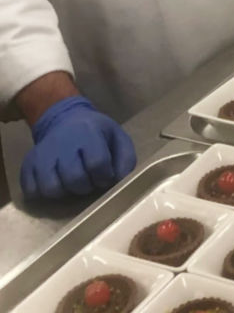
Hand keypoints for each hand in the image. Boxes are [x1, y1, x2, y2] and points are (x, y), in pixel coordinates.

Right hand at [20, 95, 136, 200]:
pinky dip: (42, 193)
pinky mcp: (28, 164)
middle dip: (86, 186)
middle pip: (74, 179)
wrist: (64, 119)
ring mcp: (43, 154)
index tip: (105, 176)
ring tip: (71, 183)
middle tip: (88, 180)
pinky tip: (55, 183)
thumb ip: (125, 159)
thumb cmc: (95, 133)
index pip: (97, 163)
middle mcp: (63, 142)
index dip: (104, 176)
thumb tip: (120, 182)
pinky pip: (31, 190)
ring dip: (65, 192)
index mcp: (89, 132)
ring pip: (51, 188)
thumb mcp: (117, 137)